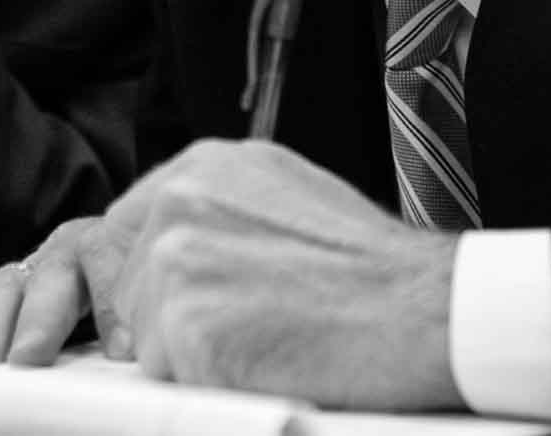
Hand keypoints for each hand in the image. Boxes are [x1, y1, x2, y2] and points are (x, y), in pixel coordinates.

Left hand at [0, 140, 463, 412]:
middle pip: (120, 281)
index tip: (124, 320)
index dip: (127, 284)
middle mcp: (183, 197)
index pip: (125, 226)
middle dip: (155, 324)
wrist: (430, 311)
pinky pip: (166, 376)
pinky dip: (210, 385)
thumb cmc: (375, 277)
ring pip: (140, 333)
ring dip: (191, 357)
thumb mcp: (287, 207)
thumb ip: (221, 219)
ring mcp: (179, 256)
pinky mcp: (186, 319)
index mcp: (207, 166)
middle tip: (222, 336)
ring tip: (267, 342)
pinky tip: (267, 361)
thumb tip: (169, 261)